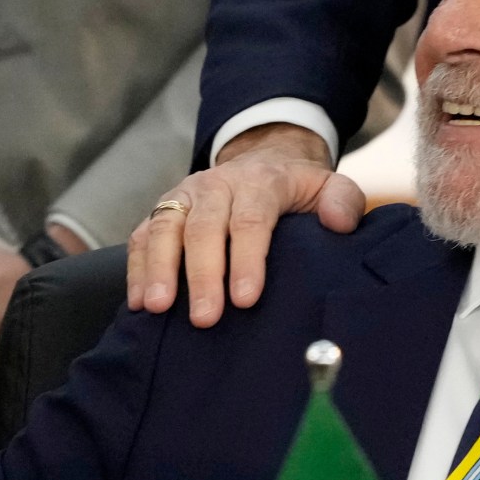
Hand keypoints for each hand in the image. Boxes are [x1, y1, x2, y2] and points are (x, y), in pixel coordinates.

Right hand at [125, 124, 362, 326]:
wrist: (262, 162)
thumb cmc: (296, 190)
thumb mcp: (329, 186)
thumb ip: (342, 201)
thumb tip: (339, 223)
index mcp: (260, 181)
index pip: (251, 219)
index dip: (247, 259)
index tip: (247, 298)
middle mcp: (217, 185)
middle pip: (204, 227)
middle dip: (203, 274)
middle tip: (206, 317)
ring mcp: (185, 197)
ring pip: (165, 227)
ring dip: (159, 268)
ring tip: (159, 307)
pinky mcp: (162, 211)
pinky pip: (141, 236)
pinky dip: (136, 267)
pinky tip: (139, 302)